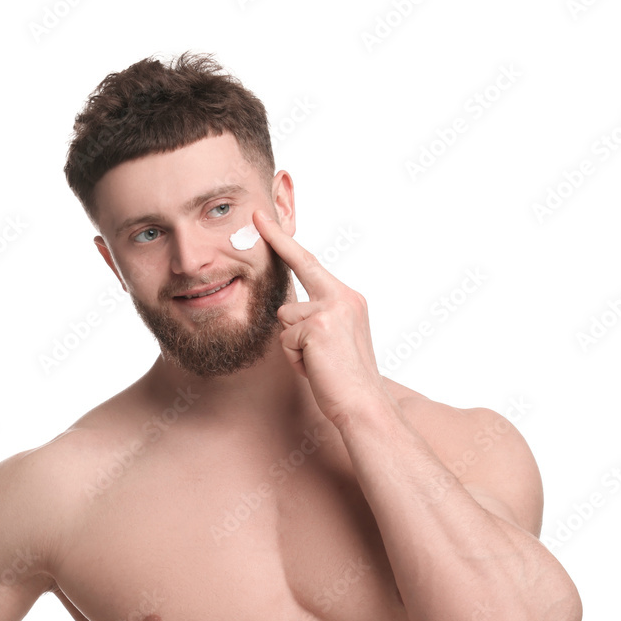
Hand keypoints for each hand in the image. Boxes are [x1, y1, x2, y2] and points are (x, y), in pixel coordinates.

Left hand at [253, 209, 390, 428]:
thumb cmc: (344, 380)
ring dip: (293, 347)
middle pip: (297, 275)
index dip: (285, 242)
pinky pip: (286, 340)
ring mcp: (332, 309)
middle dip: (279, 250)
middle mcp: (343, 297)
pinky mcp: (318, 325)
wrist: (363, 405)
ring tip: (317, 364)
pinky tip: (316, 369)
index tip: (263, 218)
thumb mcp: (332, 341)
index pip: (311, 264)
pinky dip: (295, 359)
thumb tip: (286, 312)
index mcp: (348, 299)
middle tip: (257, 215)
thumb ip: (315, 319)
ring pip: (285, 319)